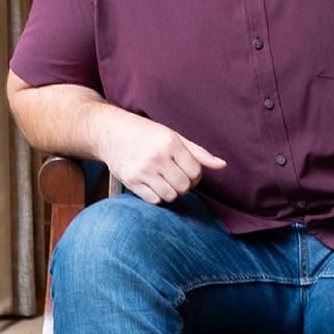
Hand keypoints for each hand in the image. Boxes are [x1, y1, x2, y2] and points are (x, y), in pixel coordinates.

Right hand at [94, 113, 227, 203]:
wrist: (111, 133)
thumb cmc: (146, 134)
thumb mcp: (174, 136)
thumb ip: (198, 153)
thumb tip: (222, 165)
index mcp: (170, 143)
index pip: (195, 172)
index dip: (195, 175)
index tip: (187, 171)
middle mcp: (157, 157)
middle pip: (184, 186)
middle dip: (184, 185)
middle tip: (176, 177)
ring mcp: (143, 170)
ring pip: (170, 196)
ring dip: (171, 192)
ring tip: (164, 180)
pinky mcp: (131, 181)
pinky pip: (154, 200)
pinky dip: (157, 196)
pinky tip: (152, 184)